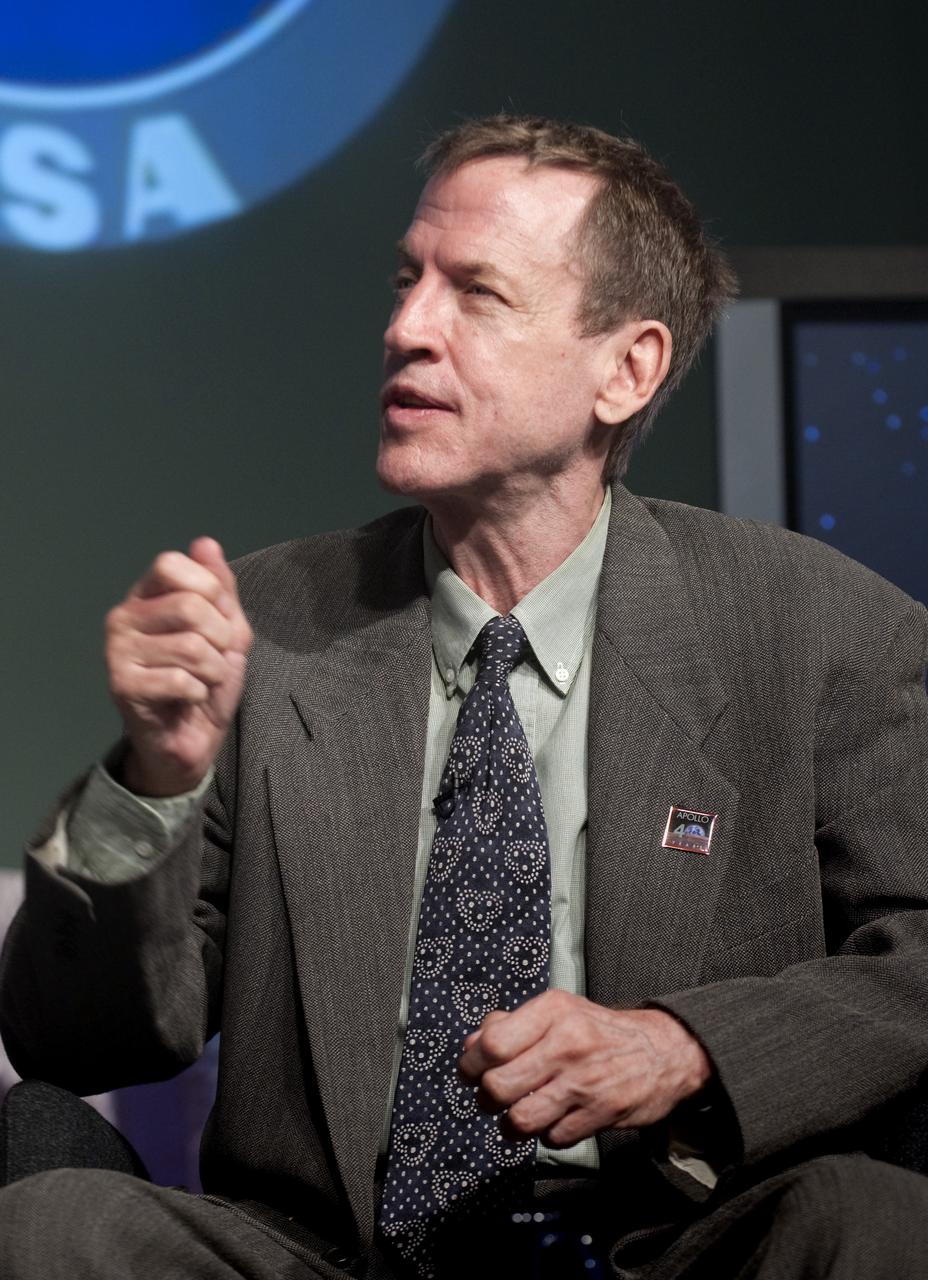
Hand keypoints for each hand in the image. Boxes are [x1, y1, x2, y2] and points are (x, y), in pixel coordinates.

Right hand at [105, 537, 252, 796]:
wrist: (191, 738)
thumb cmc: (206, 680)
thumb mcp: (227, 629)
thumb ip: (220, 588)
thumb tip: (205, 543)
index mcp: (147, 596)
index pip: (171, 564)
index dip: (209, 588)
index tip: (219, 616)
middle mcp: (124, 617)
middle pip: (189, 606)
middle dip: (221, 638)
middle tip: (214, 658)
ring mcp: (117, 651)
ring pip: (191, 646)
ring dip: (214, 670)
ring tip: (203, 680)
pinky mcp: (121, 685)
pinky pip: (181, 680)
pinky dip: (199, 692)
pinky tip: (188, 698)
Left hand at [457, 990, 712, 1148]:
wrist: (662, 1051)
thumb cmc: (599, 1032)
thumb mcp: (557, 1012)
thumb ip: (510, 1026)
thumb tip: (469, 1047)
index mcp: (553, 1011)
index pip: (492, 1043)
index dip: (470, 1065)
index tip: (468, 1073)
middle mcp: (568, 1043)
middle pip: (498, 1086)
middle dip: (486, 1099)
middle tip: (493, 1097)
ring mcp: (585, 1081)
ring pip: (520, 1119)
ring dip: (511, 1124)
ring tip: (518, 1115)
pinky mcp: (602, 1113)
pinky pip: (552, 1138)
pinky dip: (547, 1134)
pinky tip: (555, 1118)